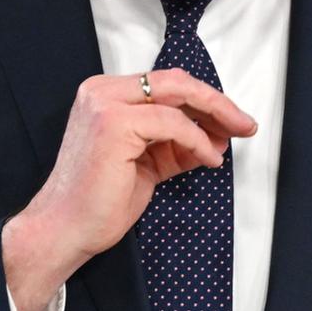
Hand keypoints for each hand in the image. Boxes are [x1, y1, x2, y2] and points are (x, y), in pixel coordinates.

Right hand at [4, 69, 255, 310]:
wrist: (66, 229)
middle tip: (244, 124)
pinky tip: (209, 159)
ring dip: (215, 119)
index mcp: (106, 94)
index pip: (168, 83)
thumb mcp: (149, 162)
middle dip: (218, 103)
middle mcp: (102, 91)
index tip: (232, 119)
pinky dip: (198, 141)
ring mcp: (106, 104)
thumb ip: (176, 144)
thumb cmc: (100, 200)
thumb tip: (215, 138)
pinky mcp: (114, 123)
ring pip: (180, 96)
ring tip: (231, 141)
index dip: (205, 100)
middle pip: (177, 81)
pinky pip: (174, 124)